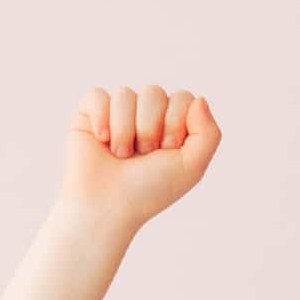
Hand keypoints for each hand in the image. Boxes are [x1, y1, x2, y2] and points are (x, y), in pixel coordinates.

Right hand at [60, 85, 221, 234]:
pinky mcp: (90, 112)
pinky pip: (98, 95)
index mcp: (172, 124)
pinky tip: (102, 141)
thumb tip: (200, 98)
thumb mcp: (191, 168)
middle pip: (154, 92)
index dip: (175, 124)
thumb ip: (209, 134)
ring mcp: (118, 111)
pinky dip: (102, 119)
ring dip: (125, 131)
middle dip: (149, 128)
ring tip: (122, 155)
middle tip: (144, 155)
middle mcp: (146, 114)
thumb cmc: (151, 190)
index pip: (182, 98)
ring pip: (125, 94)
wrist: (110, 206)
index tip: (167, 151)